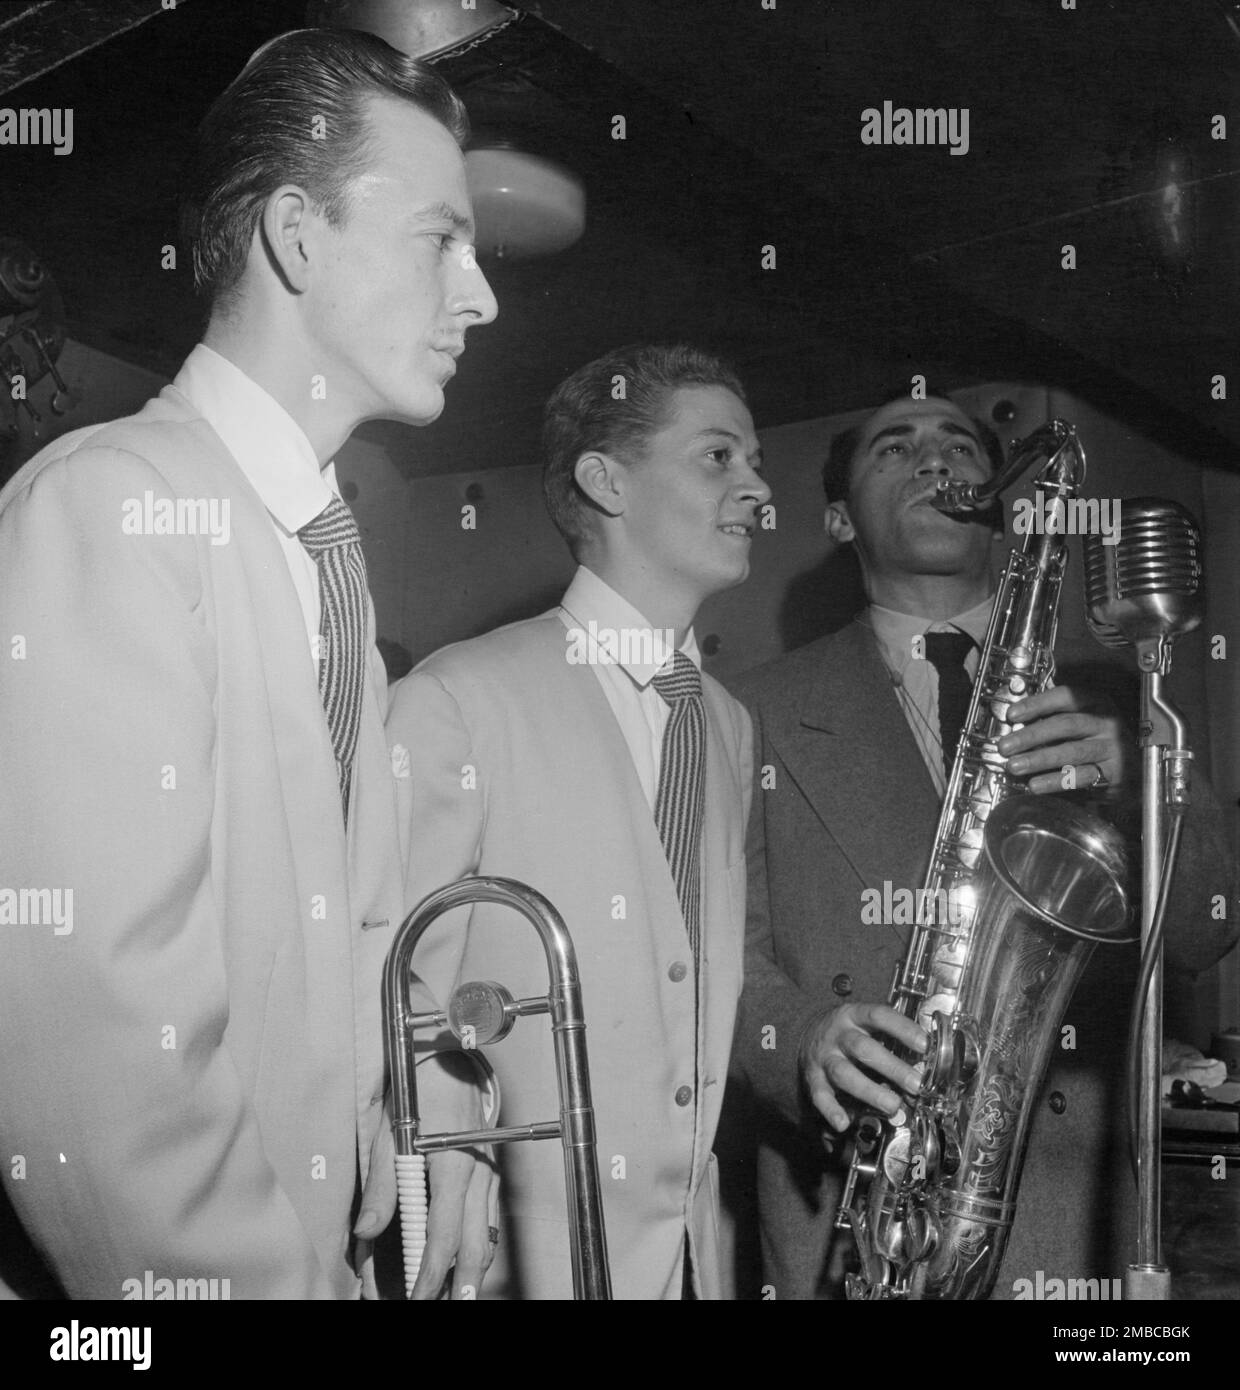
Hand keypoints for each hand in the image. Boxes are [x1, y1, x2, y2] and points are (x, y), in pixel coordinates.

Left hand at [354, 1051, 498, 1299]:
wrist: (451, 1062)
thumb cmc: (419, 1094)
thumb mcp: (389, 1135)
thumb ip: (382, 1186)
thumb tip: (367, 1231)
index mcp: (454, 1167)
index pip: (444, 1235)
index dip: (429, 1273)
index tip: (415, 1297)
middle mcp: (478, 1176)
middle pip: (475, 1245)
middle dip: (460, 1285)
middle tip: (447, 1306)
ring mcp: (488, 1176)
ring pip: (487, 1236)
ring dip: (473, 1272)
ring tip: (459, 1297)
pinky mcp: (490, 1174)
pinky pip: (489, 1219)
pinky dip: (481, 1247)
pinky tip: (470, 1265)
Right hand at [799, 1002, 927, 1131]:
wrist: (806, 1033)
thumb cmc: (849, 1032)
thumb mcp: (866, 1025)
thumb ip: (891, 1040)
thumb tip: (925, 1064)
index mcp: (854, 1015)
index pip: (879, 1015)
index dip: (902, 1028)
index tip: (924, 1045)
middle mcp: (838, 1034)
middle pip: (863, 1048)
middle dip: (891, 1067)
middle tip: (916, 1084)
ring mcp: (824, 1056)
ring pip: (843, 1073)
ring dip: (869, 1090)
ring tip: (892, 1105)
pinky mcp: (813, 1078)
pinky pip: (820, 1095)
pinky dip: (831, 1110)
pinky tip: (843, 1123)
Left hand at [1000, 684, 1131, 795]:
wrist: (1137, 770)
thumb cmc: (1099, 742)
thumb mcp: (1083, 722)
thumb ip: (1054, 719)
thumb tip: (1015, 725)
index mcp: (1097, 704)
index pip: (1066, 697)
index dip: (1037, 704)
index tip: (1012, 715)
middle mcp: (1107, 723)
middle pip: (1065, 725)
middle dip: (1031, 736)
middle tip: (1005, 746)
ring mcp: (1112, 748)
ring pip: (1071, 752)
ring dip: (1038, 759)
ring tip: (1014, 766)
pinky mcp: (1113, 773)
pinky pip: (1080, 777)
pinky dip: (1055, 781)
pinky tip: (1035, 785)